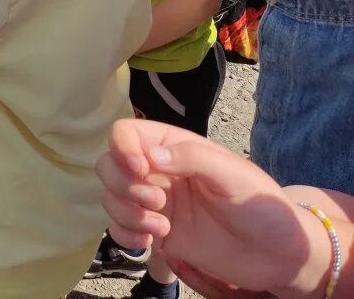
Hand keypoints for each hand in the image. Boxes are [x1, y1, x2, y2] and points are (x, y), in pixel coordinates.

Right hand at [97, 119, 311, 296]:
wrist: (277, 254)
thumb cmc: (261, 205)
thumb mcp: (233, 174)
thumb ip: (192, 158)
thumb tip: (149, 156)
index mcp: (173, 146)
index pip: (126, 133)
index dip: (122, 147)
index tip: (139, 169)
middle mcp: (156, 171)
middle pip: (109, 165)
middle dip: (124, 185)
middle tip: (157, 202)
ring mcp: (152, 202)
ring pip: (110, 197)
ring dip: (126, 213)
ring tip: (161, 228)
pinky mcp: (153, 232)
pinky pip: (118, 228)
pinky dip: (124, 235)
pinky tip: (149, 244)